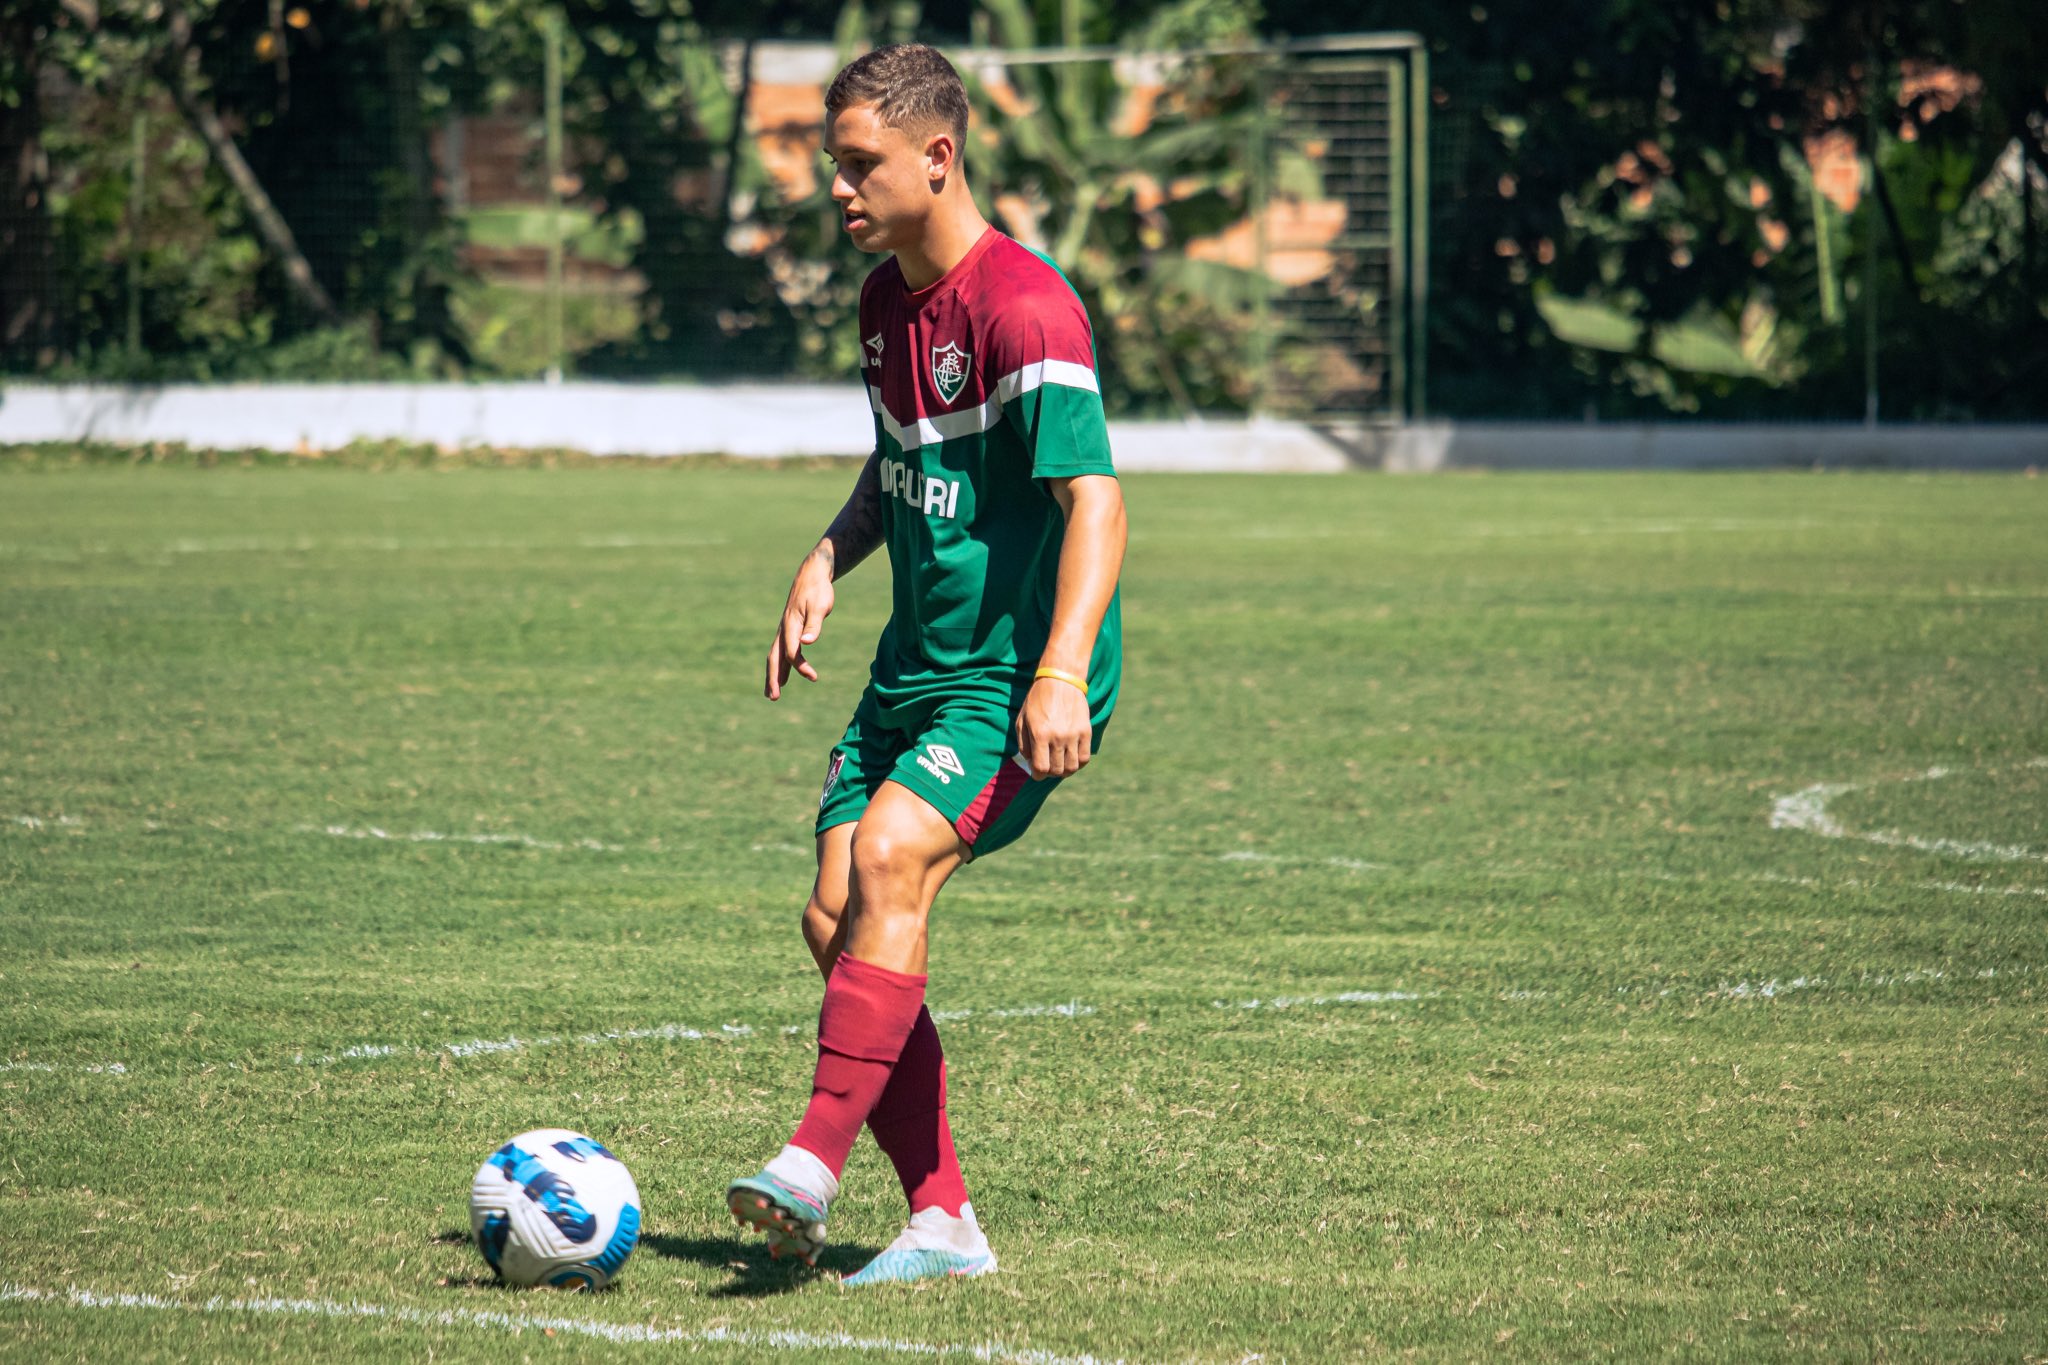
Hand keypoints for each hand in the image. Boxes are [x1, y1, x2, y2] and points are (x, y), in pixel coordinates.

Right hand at [765, 554, 834, 699]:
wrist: (812, 574)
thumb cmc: (818, 590)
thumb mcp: (820, 607)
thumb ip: (814, 625)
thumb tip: (807, 643)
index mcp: (790, 625)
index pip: (791, 652)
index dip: (800, 667)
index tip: (814, 677)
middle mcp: (783, 629)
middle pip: (774, 658)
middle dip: (773, 678)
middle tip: (773, 697)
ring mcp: (784, 629)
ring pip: (775, 656)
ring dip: (773, 675)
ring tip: (772, 693)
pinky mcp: (789, 629)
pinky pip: (781, 651)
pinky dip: (780, 665)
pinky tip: (784, 675)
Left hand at [1015, 677, 1091, 779]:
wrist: (1060, 680)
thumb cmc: (1037, 700)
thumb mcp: (1022, 720)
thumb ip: (1024, 745)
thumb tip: (1031, 764)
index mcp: (1040, 734)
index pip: (1041, 768)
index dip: (1038, 775)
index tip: (1037, 772)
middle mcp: (1058, 737)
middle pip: (1057, 770)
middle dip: (1050, 773)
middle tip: (1048, 766)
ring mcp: (1074, 735)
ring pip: (1072, 767)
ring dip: (1065, 770)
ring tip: (1060, 763)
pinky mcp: (1086, 731)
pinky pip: (1085, 757)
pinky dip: (1078, 762)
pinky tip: (1072, 757)